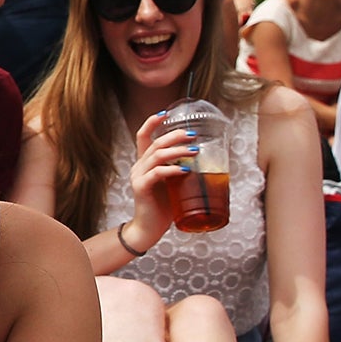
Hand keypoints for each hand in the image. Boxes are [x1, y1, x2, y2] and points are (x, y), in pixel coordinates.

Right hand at [123, 108, 193, 244]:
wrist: (149, 229)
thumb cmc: (163, 206)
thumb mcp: (172, 183)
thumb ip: (180, 169)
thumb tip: (201, 159)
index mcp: (144, 163)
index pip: (142, 136)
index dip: (152, 122)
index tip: (166, 113)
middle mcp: (138, 167)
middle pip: (154, 142)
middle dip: (175, 135)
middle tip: (193, 135)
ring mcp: (138, 177)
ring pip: (157, 155)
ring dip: (177, 150)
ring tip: (194, 151)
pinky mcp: (141, 188)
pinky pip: (157, 173)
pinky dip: (172, 169)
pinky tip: (185, 170)